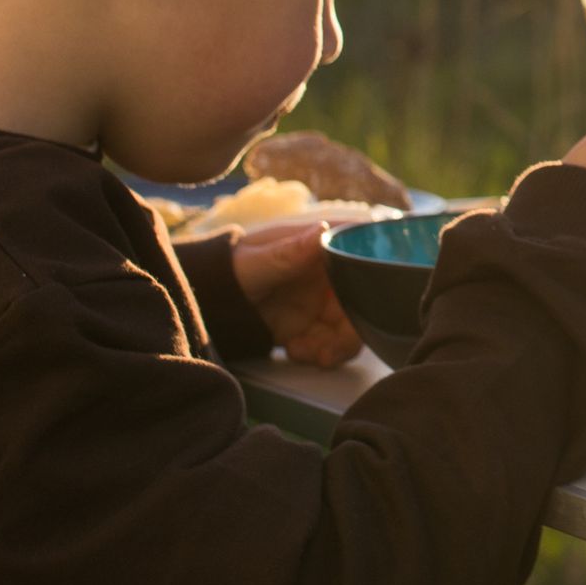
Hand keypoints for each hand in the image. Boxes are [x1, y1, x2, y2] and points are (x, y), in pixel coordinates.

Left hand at [227, 217, 365, 367]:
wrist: (210, 302)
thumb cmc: (232, 269)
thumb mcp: (257, 261)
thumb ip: (290, 252)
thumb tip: (322, 230)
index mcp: (321, 248)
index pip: (362, 254)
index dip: (375, 275)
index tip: (370, 302)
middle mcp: (329, 275)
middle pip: (363, 300)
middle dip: (350, 330)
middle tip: (329, 351)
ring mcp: (323, 302)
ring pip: (351, 327)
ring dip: (334, 346)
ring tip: (301, 351)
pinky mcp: (313, 326)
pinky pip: (332, 344)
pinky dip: (318, 354)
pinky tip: (294, 350)